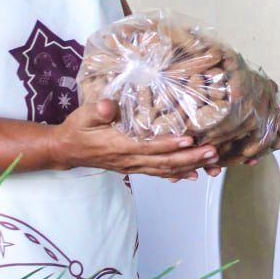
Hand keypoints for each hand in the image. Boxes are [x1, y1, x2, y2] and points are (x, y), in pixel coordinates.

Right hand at [53, 99, 218, 176]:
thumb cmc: (76, 130)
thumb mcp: (83, 115)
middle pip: (164, 162)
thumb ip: (98, 111)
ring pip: (165, 169)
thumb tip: (109, 105)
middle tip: (212, 152)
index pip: (149, 146)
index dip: (170, 144)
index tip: (190, 140)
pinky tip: (193, 173)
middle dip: (190, 158)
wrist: (66, 151)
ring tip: (211, 161)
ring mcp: (132, 166)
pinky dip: (177, 173)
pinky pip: (158, 172)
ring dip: (189, 166)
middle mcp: (129, 159)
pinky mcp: (133, 167)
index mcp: (119, 145)